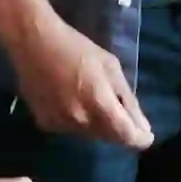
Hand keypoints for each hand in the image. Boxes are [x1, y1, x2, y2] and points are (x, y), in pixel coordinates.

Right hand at [0, 0, 151, 152]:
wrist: (33, 42)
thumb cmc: (77, 48)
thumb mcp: (110, 67)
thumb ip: (127, 100)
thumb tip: (142, 127)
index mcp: (99, 104)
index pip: (126, 136)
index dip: (140, 139)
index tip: (146, 136)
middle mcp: (80, 120)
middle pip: (109, 136)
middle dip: (119, 128)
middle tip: (118, 107)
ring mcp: (60, 124)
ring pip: (89, 134)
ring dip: (98, 124)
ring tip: (91, 97)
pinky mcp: (44, 123)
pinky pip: (70, 129)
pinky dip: (77, 121)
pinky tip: (71, 100)